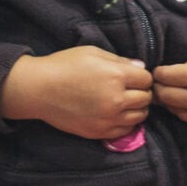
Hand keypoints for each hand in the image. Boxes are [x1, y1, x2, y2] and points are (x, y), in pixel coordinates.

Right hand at [0, 46, 152, 138]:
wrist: (40, 89)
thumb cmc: (64, 65)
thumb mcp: (93, 53)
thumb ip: (119, 60)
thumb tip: (140, 67)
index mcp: (116, 76)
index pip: (146, 79)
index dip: (141, 76)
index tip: (133, 76)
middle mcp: (116, 100)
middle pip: (146, 99)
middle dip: (141, 91)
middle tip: (130, 88)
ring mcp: (108, 119)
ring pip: (139, 116)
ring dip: (136, 108)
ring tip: (124, 101)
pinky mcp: (99, 132)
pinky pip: (125, 130)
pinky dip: (126, 122)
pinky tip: (116, 114)